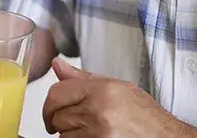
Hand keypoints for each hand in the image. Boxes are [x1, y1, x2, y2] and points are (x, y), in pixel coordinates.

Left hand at [43, 58, 196, 137]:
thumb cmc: (146, 117)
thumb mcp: (117, 89)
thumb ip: (83, 79)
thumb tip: (57, 65)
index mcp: (103, 91)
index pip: (57, 93)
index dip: (50, 104)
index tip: (52, 111)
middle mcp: (99, 112)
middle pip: (57, 116)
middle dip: (62, 120)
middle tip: (79, 122)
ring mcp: (98, 134)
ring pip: (63, 136)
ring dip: (71, 135)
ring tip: (92, 131)